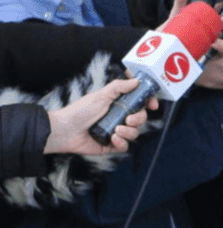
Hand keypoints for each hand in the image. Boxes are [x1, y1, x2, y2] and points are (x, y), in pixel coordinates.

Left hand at [44, 78, 159, 155]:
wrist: (63, 131)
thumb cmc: (79, 111)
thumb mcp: (101, 95)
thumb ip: (119, 86)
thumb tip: (136, 80)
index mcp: (118, 104)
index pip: (140, 103)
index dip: (148, 103)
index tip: (152, 104)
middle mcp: (119, 117)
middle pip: (141, 118)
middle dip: (139, 119)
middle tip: (129, 119)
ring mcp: (115, 132)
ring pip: (134, 133)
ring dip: (129, 132)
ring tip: (116, 130)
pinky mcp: (110, 146)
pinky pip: (124, 147)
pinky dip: (121, 143)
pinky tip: (113, 138)